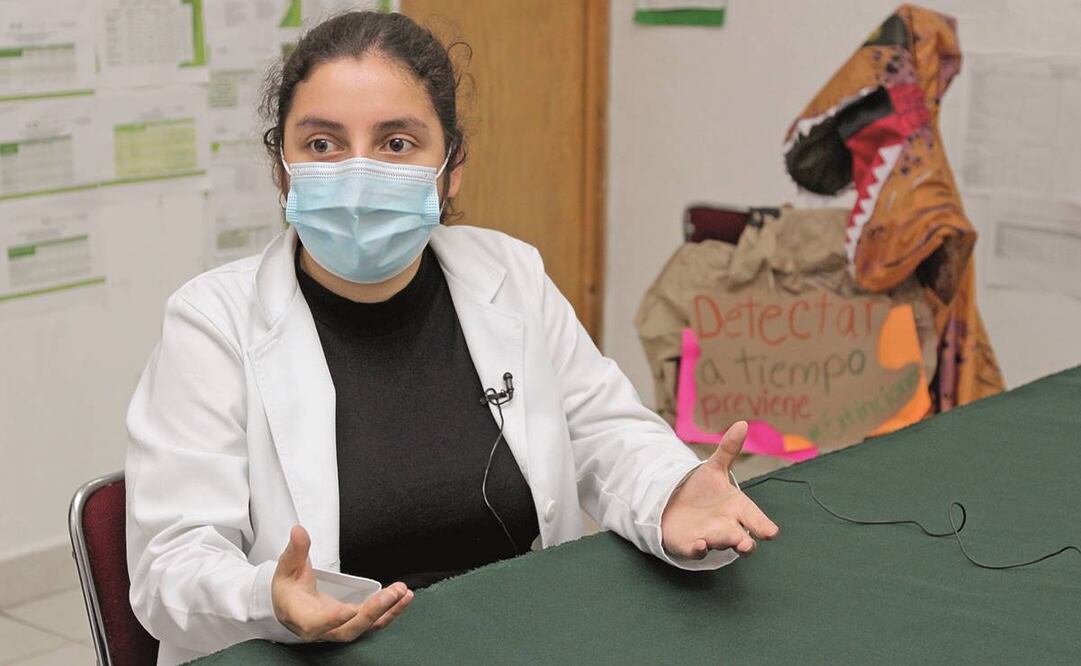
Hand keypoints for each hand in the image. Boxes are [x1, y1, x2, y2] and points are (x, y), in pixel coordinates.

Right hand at [272, 525, 413, 640]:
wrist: (291, 606)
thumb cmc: (288, 589)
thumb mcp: (287, 568)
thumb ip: (295, 551)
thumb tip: (299, 531)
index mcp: (300, 616)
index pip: (315, 624)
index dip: (332, 620)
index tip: (350, 610)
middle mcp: (322, 629)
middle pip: (348, 629)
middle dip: (372, 612)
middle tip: (392, 594)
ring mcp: (340, 628)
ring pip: (365, 627)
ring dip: (387, 611)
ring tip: (403, 593)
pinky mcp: (353, 623)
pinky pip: (374, 622)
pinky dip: (391, 611)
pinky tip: (404, 597)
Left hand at [661, 421, 778, 558]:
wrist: (674, 504)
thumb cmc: (702, 490)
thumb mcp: (713, 468)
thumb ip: (728, 449)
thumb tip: (742, 423)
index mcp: (737, 508)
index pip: (754, 518)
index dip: (763, 525)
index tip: (771, 532)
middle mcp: (726, 526)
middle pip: (740, 536)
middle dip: (745, 542)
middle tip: (748, 544)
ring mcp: (709, 537)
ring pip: (721, 544)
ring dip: (724, 543)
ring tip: (730, 542)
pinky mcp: (690, 545)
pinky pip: (696, 551)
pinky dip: (698, 549)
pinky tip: (699, 544)